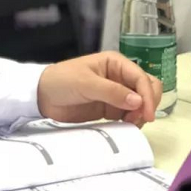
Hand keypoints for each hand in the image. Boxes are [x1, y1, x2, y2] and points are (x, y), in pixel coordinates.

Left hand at [36, 51, 161, 126]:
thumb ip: (112, 92)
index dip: (147, 96)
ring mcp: (116, 93)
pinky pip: (130, 114)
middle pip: (147, 88)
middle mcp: (120, 76)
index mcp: (115, 63)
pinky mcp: (111, 109)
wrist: (41, 96)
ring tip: (130, 124)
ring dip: (142, 113)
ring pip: (141, 102)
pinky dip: (133, 120)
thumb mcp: (86, 83)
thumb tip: (138, 102)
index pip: (141, 78)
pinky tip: (126, 126)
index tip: (147, 115)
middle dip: (148, 103)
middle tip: (138, 119)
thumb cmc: (62, 81)